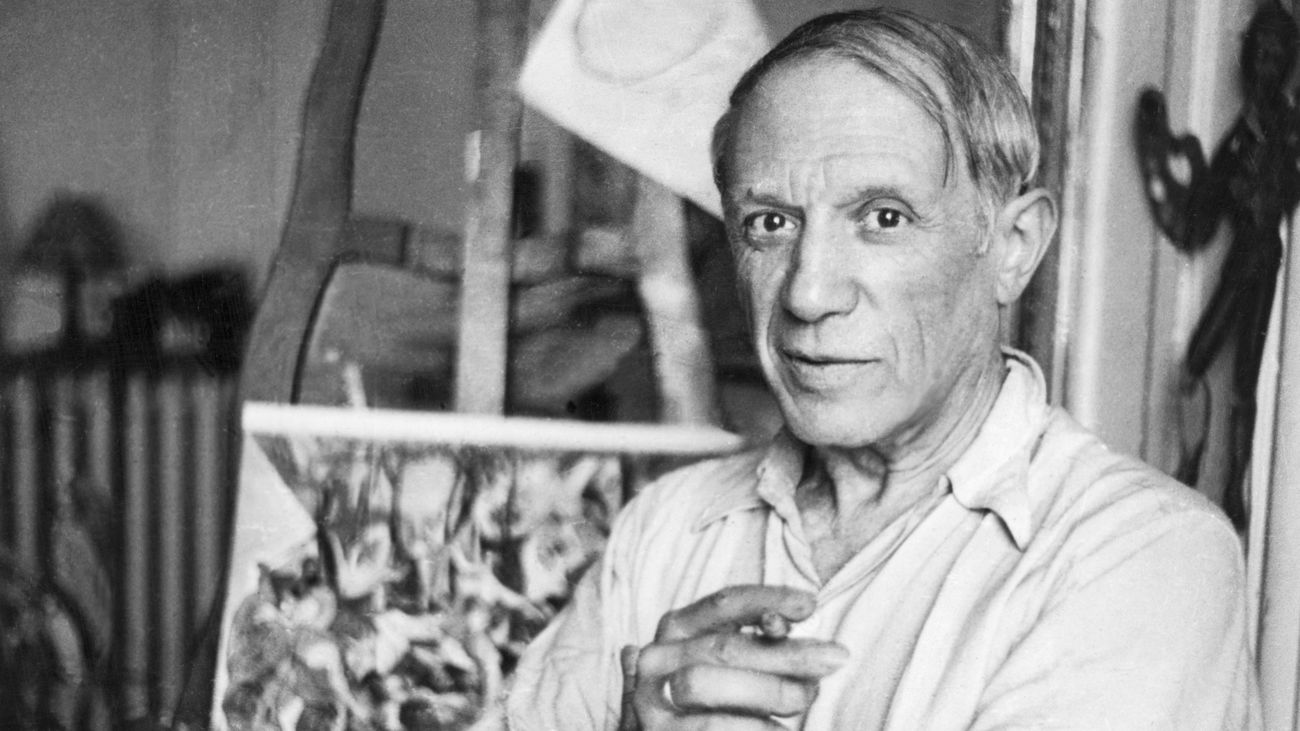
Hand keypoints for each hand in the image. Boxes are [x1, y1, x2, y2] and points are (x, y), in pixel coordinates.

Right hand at [618, 585, 847, 729]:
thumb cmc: (712, 702)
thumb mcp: (730, 667)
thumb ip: (758, 647)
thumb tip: (794, 631)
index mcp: (676, 630)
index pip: (723, 603)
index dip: (768, 598)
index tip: (810, 603)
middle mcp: (657, 659)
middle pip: (724, 647)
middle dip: (784, 652)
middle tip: (834, 658)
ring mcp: (652, 701)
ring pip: (708, 685)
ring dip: (768, 691)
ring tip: (805, 698)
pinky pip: (711, 727)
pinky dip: (756, 727)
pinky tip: (780, 730)